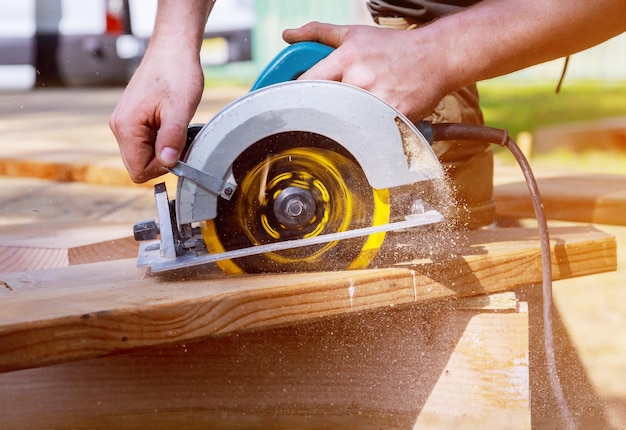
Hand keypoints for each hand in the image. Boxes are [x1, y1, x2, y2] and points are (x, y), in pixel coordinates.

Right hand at [109, 47, 203, 182]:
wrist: (173, 49)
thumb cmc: (176, 73)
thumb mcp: (180, 109)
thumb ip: (172, 138)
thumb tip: (168, 163)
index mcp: (126, 126)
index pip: (138, 170)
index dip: (162, 168)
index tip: (178, 152)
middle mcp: (119, 126)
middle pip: (139, 165)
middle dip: (162, 159)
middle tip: (179, 138)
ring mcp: (124, 122)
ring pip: (143, 154)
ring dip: (163, 148)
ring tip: (175, 127)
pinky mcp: (132, 119)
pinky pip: (145, 142)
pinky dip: (161, 140)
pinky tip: (170, 123)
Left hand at [283, 21, 449, 121]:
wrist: (435, 56)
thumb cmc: (392, 47)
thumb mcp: (354, 34)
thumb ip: (318, 33)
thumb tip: (288, 34)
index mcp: (346, 58)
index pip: (308, 82)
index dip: (298, 96)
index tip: (296, 104)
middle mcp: (359, 79)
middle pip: (324, 107)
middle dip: (321, 112)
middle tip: (322, 117)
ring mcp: (377, 99)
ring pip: (346, 122)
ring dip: (344, 124)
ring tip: (351, 120)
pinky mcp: (393, 116)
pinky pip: (371, 131)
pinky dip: (367, 132)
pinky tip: (370, 127)